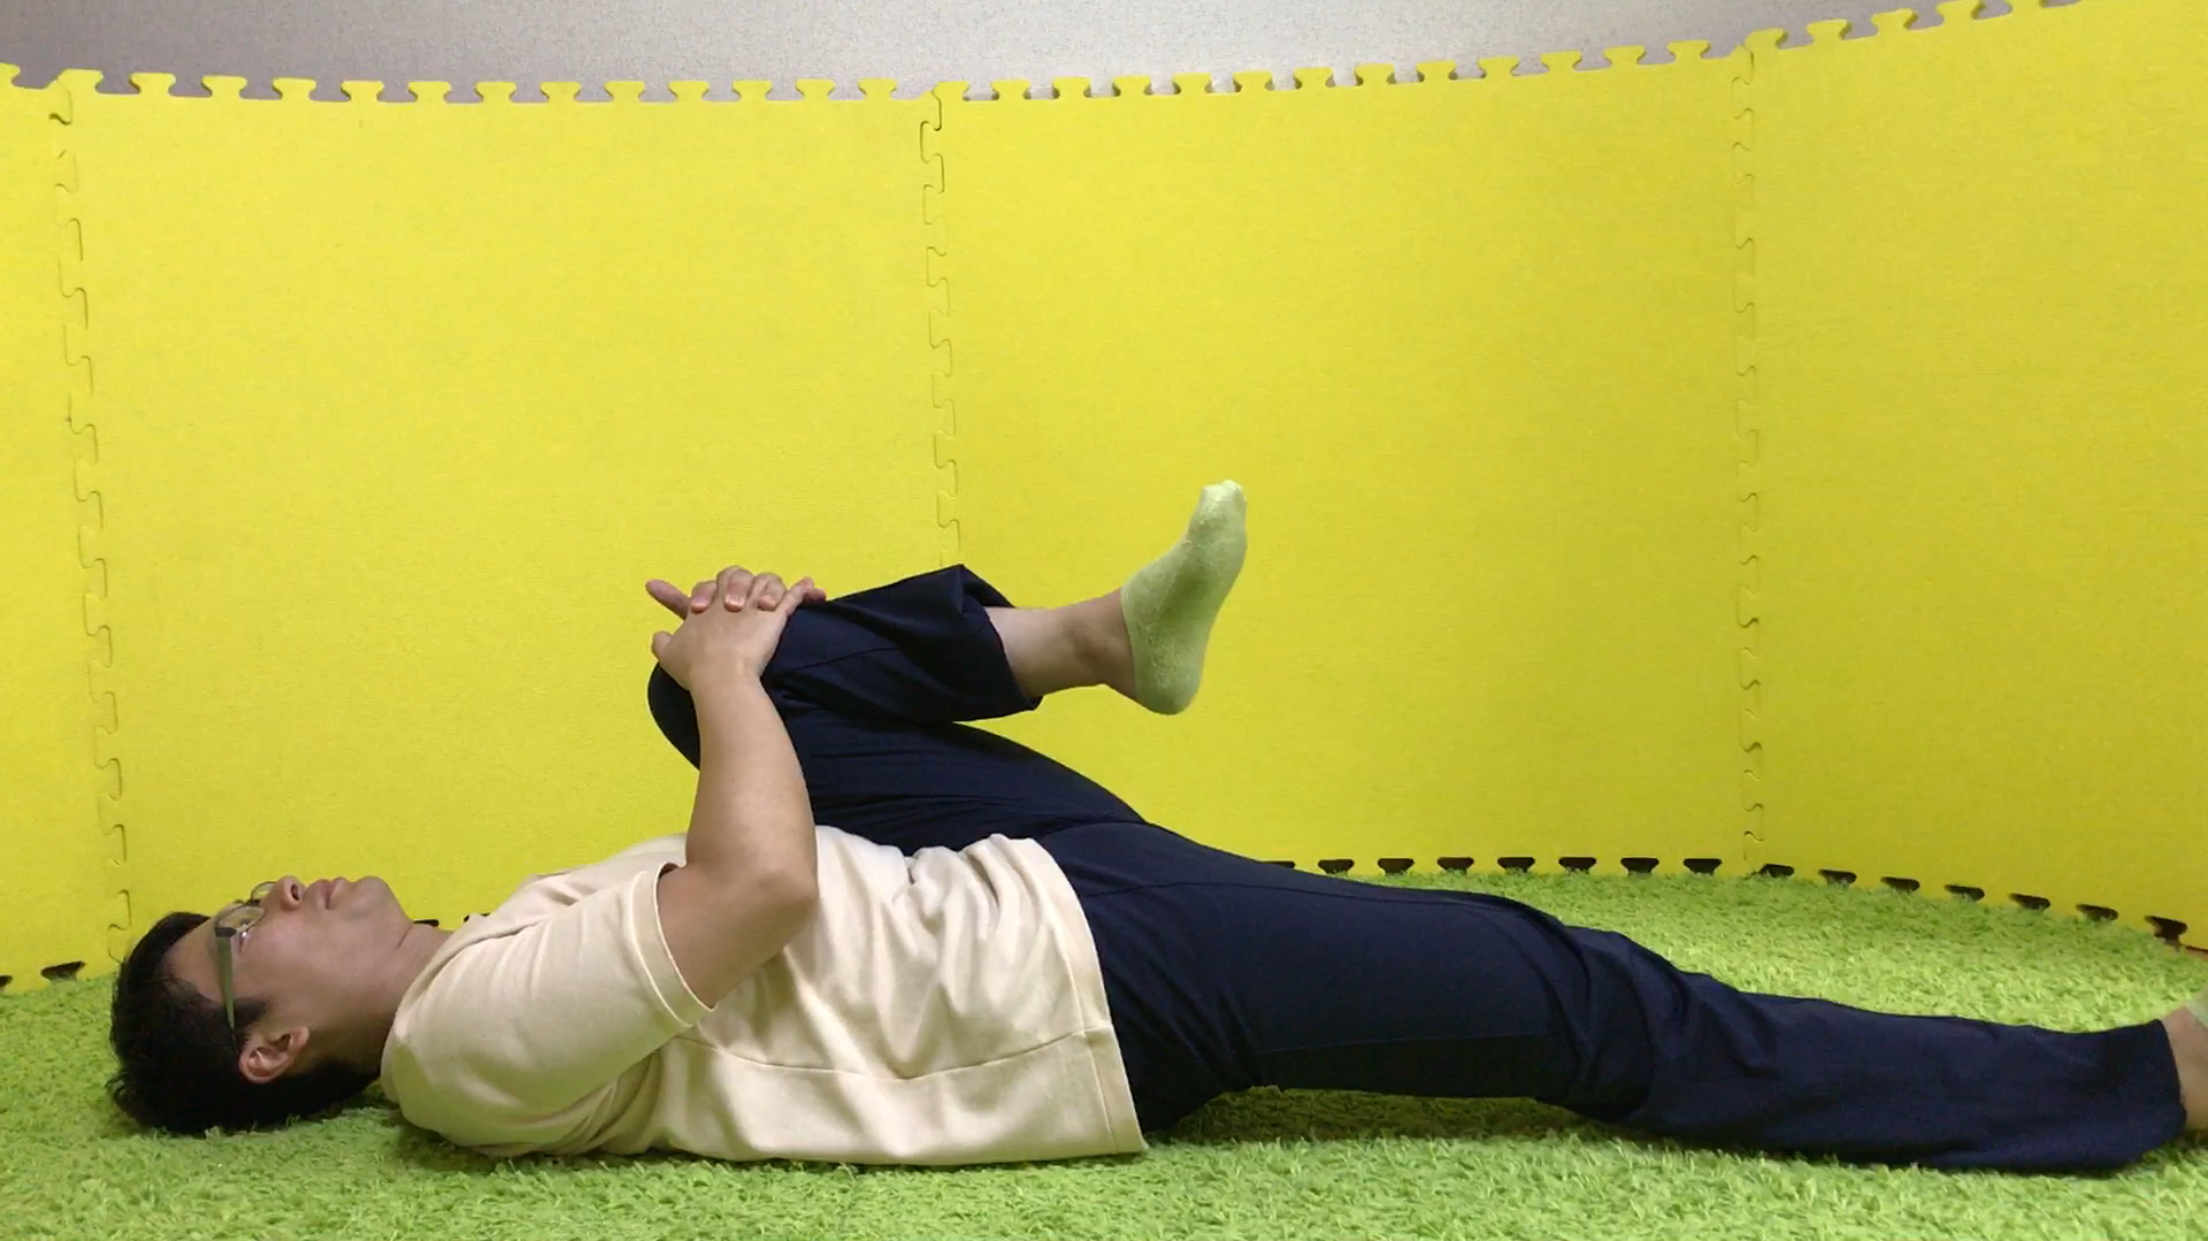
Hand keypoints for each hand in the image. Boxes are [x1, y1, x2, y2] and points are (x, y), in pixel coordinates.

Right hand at [647, 567, 818, 689]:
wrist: (720, 675)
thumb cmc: (695, 667)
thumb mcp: (669, 656)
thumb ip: (662, 642)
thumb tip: (657, 634)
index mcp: (704, 608)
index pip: (700, 589)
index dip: (698, 593)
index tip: (701, 604)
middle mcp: (728, 601)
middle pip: (734, 575)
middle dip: (736, 583)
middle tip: (734, 604)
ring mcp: (753, 606)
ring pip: (764, 581)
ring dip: (769, 588)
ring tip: (769, 603)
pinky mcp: (774, 615)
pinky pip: (793, 597)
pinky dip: (804, 591)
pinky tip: (814, 590)